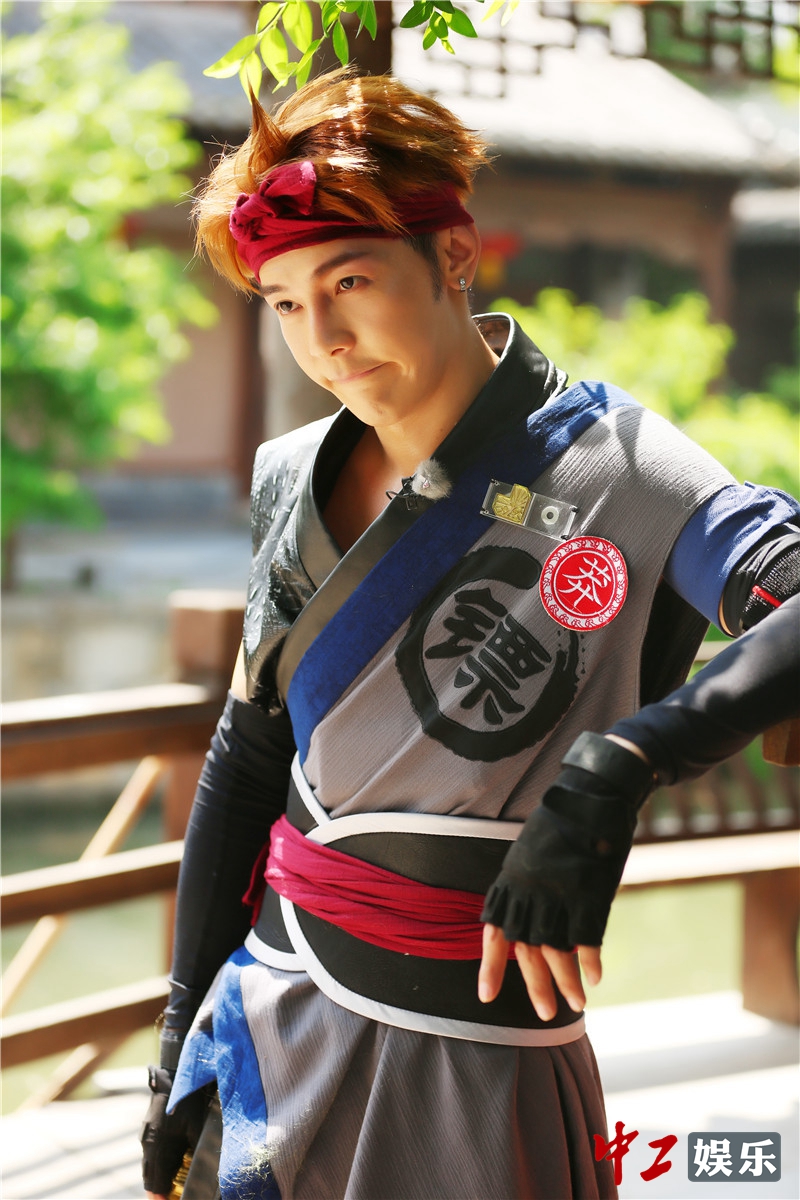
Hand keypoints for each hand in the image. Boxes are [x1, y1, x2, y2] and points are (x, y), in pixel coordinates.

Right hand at [141, 1066, 207, 1197]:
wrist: (173, 1075)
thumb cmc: (187, 1100)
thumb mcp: (196, 1125)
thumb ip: (198, 1148)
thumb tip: (205, 1166)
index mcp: (156, 1145)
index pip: (155, 1179)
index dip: (159, 1195)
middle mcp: (147, 1142)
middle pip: (149, 1175)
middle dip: (157, 1190)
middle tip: (165, 1199)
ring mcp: (146, 1135)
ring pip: (149, 1164)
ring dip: (158, 1177)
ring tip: (167, 1190)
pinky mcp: (149, 1128)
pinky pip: (152, 1152)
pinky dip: (159, 1163)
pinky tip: (170, 1166)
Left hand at [477, 732, 654, 1016]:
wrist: (592, 793)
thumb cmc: (565, 820)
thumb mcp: (532, 851)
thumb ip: (526, 885)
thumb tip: (526, 919)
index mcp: (512, 879)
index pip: (494, 930)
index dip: (490, 965)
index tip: (485, 997)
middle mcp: (530, 890)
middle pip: (527, 948)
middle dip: (534, 985)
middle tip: (545, 1014)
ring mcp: (559, 892)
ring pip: (558, 951)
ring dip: (566, 981)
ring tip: (576, 1005)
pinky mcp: (589, 892)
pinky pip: (588, 937)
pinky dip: (591, 960)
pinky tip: (596, 976)